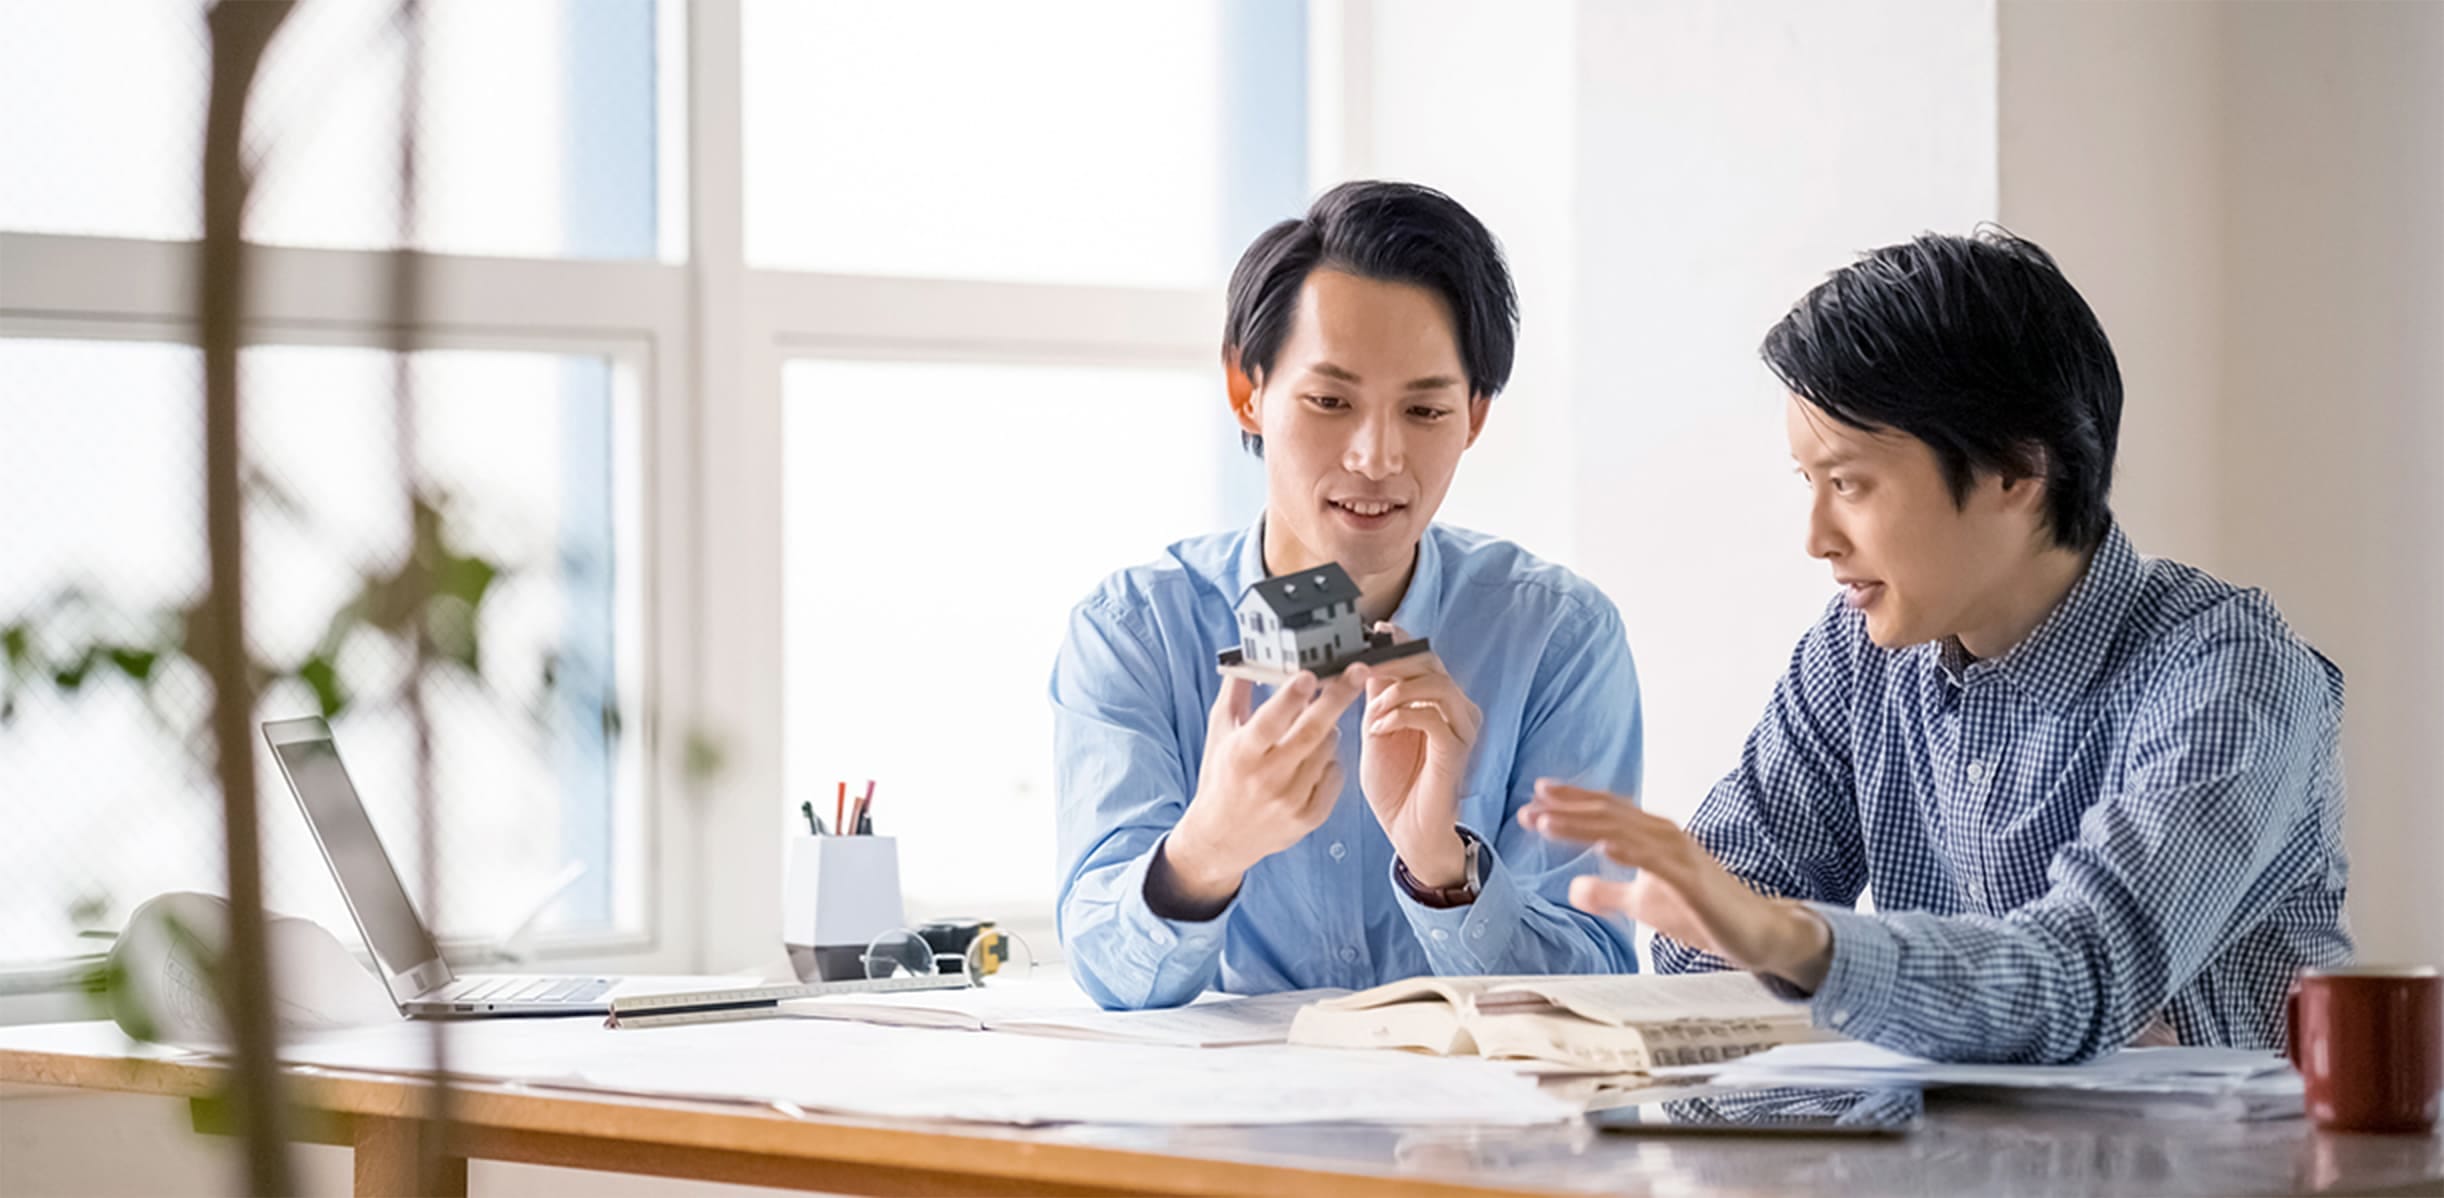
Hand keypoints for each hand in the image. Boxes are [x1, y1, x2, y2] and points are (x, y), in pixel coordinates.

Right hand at [1164, 667, 1370, 908]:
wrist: (1222, 837)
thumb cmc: (1222, 776)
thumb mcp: (1220, 732)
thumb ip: (1236, 691)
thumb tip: (1248, 655)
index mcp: (1242, 753)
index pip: (1270, 721)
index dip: (1290, 698)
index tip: (1309, 674)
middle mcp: (1267, 778)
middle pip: (1311, 732)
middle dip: (1337, 698)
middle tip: (1358, 673)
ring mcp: (1291, 800)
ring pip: (1328, 749)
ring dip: (1329, 728)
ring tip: (1315, 726)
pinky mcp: (1309, 817)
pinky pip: (1335, 774)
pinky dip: (1330, 760)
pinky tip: (1314, 759)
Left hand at [1358, 625, 1480, 887]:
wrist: (1407, 830)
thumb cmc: (1394, 784)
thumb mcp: (1378, 729)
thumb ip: (1378, 696)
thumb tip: (1367, 660)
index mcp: (1440, 701)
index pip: (1424, 657)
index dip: (1400, 641)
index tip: (1373, 633)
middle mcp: (1457, 709)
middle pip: (1431, 663)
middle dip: (1393, 662)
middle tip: (1363, 670)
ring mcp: (1461, 728)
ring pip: (1436, 684)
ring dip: (1396, 691)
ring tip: (1372, 711)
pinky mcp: (1457, 749)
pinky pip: (1432, 716)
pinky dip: (1400, 716)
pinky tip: (1379, 729)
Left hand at [1520, 780, 1832, 989]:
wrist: (1756, 932)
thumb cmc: (1702, 912)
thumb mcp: (1644, 904)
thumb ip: (1610, 893)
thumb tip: (1573, 888)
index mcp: (1654, 837)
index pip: (1606, 812)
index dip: (1572, 802)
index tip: (1535, 797)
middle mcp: (1666, 836)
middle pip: (1609, 815)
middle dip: (1566, 810)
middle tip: (1527, 808)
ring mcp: (1681, 855)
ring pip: (1625, 832)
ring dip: (1584, 825)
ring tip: (1547, 821)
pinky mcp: (1694, 881)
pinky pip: (1657, 862)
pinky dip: (1629, 851)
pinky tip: (1602, 848)